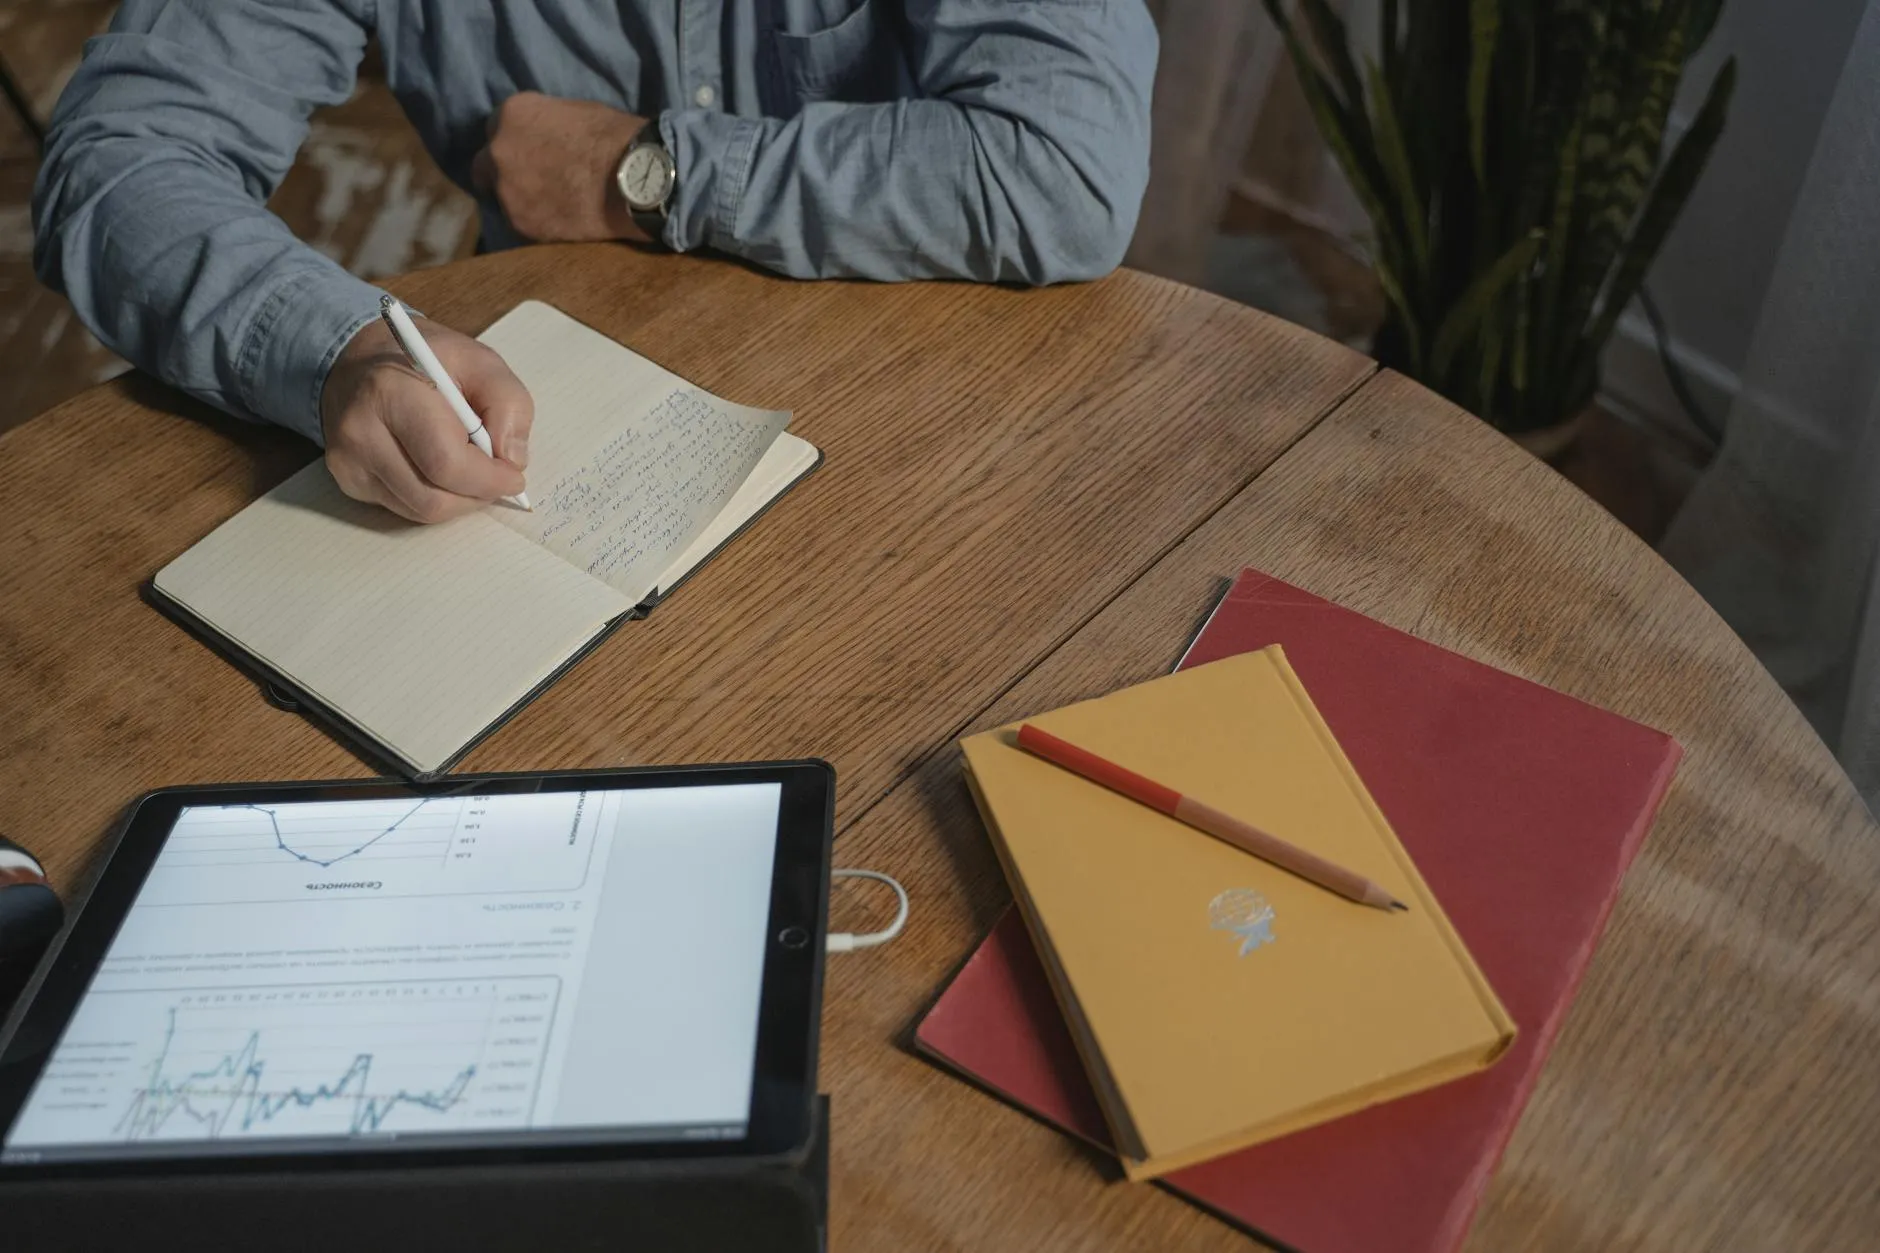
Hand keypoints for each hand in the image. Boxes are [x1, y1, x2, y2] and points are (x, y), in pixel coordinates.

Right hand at [320, 316, 532, 523]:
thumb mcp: (480, 361)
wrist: (359, 361)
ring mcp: (348, 462)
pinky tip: (438, 469)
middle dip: (477, 495)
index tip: (514, 476)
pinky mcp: (348, 481)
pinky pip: (405, 509)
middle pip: (434, 499)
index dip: (489, 479)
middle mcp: (361, 432)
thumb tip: (513, 460)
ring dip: (459, 500)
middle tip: (496, 476)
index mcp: (392, 393)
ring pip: (422, 511)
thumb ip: (509, 404)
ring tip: (469, 469)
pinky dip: (435, 498)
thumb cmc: (425, 360)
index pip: (446, 463)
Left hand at [472, 92, 647, 243]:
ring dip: (519, 199)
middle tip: (529, 180)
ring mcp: (507, 191)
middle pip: (484, 165)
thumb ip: (546, 125)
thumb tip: (544, 135)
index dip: (515, 140)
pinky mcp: (522, 224)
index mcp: (513, 114)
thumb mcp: (574, 112)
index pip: (495, 127)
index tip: (529, 151)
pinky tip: (559, 220)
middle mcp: (498, 150)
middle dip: (502, 171)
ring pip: (501, 198)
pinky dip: (536, 221)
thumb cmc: (615, 138)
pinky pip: (520, 223)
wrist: (636, 180)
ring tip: (551, 204)